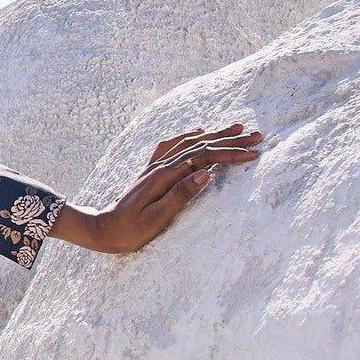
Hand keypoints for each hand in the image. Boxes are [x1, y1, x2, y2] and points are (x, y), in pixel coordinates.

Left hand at [49, 124, 262, 256]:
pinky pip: (173, 147)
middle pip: (200, 146)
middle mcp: (160, 166)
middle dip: (229, 140)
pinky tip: (197, 132)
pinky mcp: (151, 172)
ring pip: (189, 143)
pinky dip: (189, 137)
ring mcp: (155, 167)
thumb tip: (204, 174)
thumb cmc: (129, 230)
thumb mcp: (156, 218)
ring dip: (213, 134)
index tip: (252, 153)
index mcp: (164, 176)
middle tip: (256, 135)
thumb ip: (180, 195)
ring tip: (235, 128)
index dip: (229, 154)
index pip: (203, 158)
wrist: (102, 230)